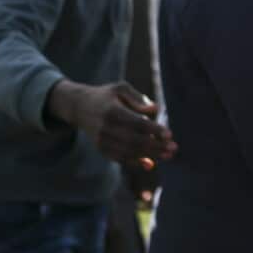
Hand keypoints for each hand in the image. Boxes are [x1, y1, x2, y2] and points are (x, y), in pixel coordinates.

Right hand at [47, 81, 176, 168]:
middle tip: (174, 148)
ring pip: (128, 152)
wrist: (79, 107)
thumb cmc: (106, 95)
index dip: (154, 130)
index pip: (136, 123)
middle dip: (156, 146)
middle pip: (134, 141)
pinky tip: (150, 164)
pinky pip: (120, 158)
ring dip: (150, 155)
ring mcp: (102, 140)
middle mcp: (105, 128)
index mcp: (112, 111)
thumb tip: (155, 109)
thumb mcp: (120, 88)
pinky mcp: (101, 149)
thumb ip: (138, 98)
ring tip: (168, 155)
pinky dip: (135, 162)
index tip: (170, 134)